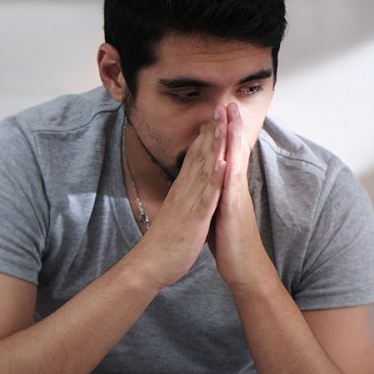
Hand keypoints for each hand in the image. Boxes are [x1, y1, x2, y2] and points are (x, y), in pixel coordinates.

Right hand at [141, 112, 227, 290]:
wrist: (150, 264)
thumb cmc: (164, 242)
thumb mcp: (175, 214)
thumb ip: (181, 198)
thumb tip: (184, 187)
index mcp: (182, 191)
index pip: (194, 159)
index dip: (204, 137)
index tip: (213, 117)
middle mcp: (184, 192)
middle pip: (199, 157)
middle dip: (211, 132)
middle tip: (219, 108)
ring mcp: (189, 204)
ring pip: (203, 171)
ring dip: (213, 148)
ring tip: (222, 125)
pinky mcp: (194, 219)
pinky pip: (206, 197)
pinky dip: (214, 180)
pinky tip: (222, 165)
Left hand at [209, 103, 269, 290]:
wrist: (246, 270)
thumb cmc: (231, 242)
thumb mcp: (221, 212)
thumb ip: (218, 194)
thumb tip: (213, 180)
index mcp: (230, 188)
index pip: (228, 155)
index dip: (225, 133)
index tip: (221, 111)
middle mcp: (236, 190)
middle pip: (234, 153)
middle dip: (231, 128)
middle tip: (229, 102)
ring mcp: (236, 201)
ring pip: (235, 165)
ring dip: (233, 143)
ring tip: (231, 120)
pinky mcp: (233, 215)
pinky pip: (231, 192)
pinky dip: (228, 175)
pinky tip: (226, 161)